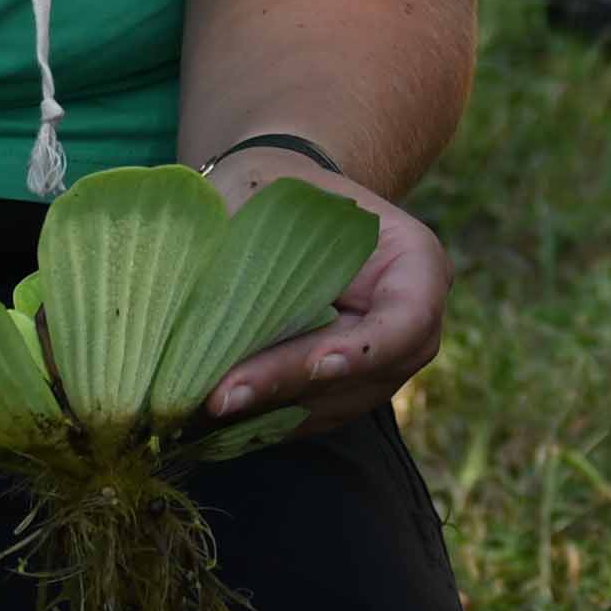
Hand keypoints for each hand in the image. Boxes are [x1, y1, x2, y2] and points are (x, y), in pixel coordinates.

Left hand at [200, 157, 452, 432]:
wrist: (280, 210)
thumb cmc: (277, 192)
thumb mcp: (268, 196)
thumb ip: (250, 244)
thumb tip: (195, 291)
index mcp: (415, 266)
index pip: (406, 321)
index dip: (365, 350)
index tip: (320, 363)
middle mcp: (410, 330)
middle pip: (359, 376)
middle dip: (286, 384)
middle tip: (220, 397)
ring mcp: (379, 370)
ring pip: (327, 406)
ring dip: (265, 411)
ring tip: (199, 408)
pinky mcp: (340, 396)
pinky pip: (303, 417)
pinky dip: (257, 418)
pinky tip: (208, 418)